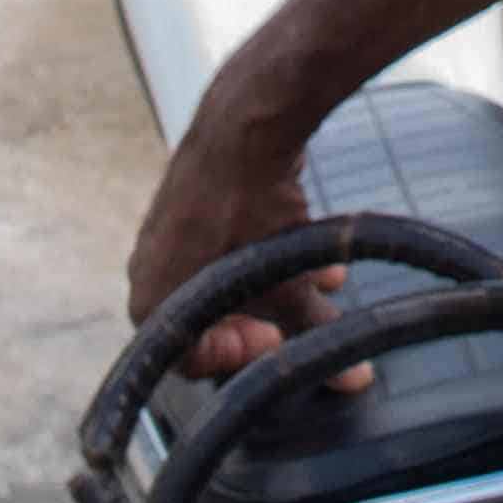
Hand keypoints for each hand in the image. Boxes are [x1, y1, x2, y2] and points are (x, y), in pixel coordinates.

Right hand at [123, 102, 352, 381]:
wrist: (244, 123)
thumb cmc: (249, 212)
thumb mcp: (284, 284)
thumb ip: (311, 333)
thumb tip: (354, 380)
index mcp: (151, 303)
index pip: (188, 361)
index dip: (238, 357)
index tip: (275, 340)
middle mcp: (147, 270)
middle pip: (208, 323)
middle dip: (261, 322)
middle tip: (296, 318)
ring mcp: (165, 236)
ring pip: (222, 283)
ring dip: (272, 290)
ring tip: (320, 287)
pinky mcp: (189, 205)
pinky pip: (223, 246)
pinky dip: (263, 257)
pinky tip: (316, 256)